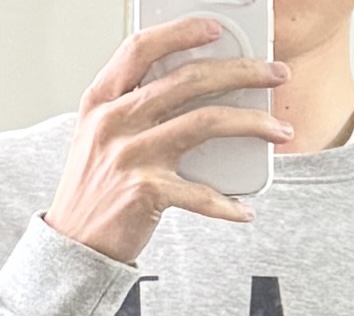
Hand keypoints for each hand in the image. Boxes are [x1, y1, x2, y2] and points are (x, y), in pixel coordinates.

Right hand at [46, 17, 291, 260]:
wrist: (73, 248)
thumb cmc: (92, 194)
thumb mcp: (99, 139)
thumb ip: (133, 110)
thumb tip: (190, 91)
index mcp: (102, 101)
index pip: (142, 48)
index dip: (181, 32)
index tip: (215, 28)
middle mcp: (115, 121)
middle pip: (188, 79)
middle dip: (241, 71)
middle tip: (274, 74)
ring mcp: (131, 155)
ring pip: (204, 122)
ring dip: (252, 124)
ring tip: (279, 131)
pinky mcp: (145, 193)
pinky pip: (200, 193)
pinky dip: (226, 203)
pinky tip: (244, 209)